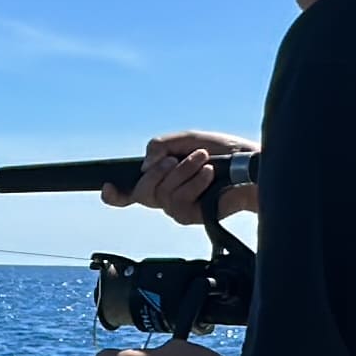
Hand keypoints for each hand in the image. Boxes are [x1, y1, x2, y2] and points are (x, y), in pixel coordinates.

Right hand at [99, 130, 259, 225]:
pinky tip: (208, 174)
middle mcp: (168, 194)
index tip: (106, 187)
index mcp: (163, 176)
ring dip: (183, 171)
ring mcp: (179, 207)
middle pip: (142, 192)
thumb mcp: (187, 139)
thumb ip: (161, 145)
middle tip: (173, 160)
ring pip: (162, 195)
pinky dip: (194, 182)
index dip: (116, 194)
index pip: (132, 191)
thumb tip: (145, 164)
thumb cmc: (224, 152)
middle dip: (155, 172)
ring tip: (203, 161)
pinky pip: (179, 200)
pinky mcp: (191, 216)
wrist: (249, 165)